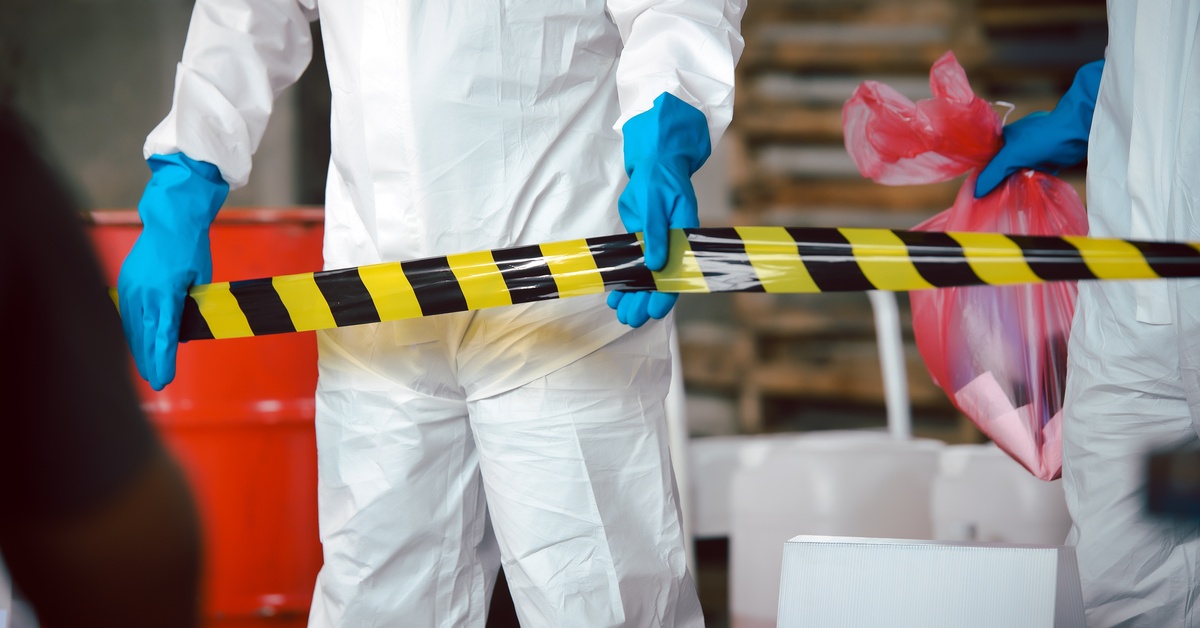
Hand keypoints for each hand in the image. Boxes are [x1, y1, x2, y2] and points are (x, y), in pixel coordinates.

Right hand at [117, 153, 226, 389]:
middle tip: (156, 384)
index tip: (164, 379)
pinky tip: (135, 345)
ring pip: (131, 326)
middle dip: (149, 361)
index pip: (164, 335)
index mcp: (165, 293)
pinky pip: (126, 313)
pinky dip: (130, 331)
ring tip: (145, 370)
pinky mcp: (125, 281)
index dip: (163, 359)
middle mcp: (143, 292)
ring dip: (138, 349)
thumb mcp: (201, 280)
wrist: (170, 219)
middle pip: (144, 335)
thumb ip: (192, 307)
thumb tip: (182, 335)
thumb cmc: (191, 249)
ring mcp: (130, 286)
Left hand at [608, 92, 710, 327]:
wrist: (654, 162)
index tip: (654, 311)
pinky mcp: (641, 240)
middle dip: (644, 302)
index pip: (677, 273)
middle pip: (660, 281)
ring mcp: (656, 244)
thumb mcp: (658, 203)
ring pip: (645, 277)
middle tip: (631, 319)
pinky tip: (614, 296)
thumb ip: (655, 234)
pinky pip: (634, 265)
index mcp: (683, 237)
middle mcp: (672, 245)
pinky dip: (624, 280)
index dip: (666, 295)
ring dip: (633, 296)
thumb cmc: (661, 178)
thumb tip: (654, 265)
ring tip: (620, 313)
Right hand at [975, 60, 1103, 197]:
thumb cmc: (1042, 138)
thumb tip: (976, 193)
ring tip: (1008, 203)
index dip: (983, 177)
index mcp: (1003, 140)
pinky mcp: (1045, 161)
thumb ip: (993, 173)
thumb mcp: (1012, 155)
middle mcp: (1015, 146)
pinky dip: (1031, 186)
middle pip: (1002, 170)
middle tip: (992, 202)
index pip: (987, 161)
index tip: (979, 194)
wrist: (1077, 131)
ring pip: (1018, 174)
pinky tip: (1026, 198)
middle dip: (999, 184)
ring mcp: (1031, 154)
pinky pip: (1033, 177)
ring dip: (1016, 187)